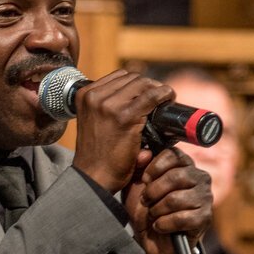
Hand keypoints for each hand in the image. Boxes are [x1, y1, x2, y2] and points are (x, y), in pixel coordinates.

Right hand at [70, 69, 178, 193]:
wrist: (94, 177)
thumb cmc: (97, 154)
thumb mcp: (93, 121)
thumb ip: (106, 106)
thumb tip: (135, 94)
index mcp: (84, 95)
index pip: (118, 76)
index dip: (137, 83)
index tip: (147, 92)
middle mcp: (94, 97)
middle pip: (132, 78)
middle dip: (148, 85)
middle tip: (159, 97)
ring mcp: (109, 106)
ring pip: (143, 84)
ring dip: (157, 89)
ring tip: (165, 99)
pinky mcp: (125, 117)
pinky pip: (152, 96)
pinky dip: (164, 94)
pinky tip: (169, 98)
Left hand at [124, 146, 211, 253]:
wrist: (151, 239)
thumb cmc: (145, 209)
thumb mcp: (135, 185)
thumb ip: (137, 166)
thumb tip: (144, 153)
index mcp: (184, 165)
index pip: (173, 155)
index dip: (155, 167)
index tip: (144, 180)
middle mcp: (199, 177)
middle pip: (175, 177)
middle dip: (153, 192)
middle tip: (146, 201)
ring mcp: (205, 197)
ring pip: (176, 199)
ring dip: (157, 210)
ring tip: (154, 215)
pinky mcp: (205, 218)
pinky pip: (182, 218)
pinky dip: (164, 224)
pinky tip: (160, 226)